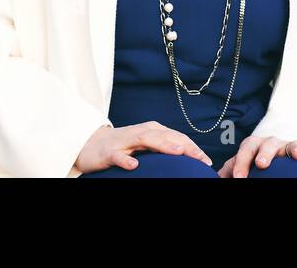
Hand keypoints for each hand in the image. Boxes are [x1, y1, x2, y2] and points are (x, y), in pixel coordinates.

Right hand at [75, 121, 214, 173]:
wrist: (90, 144)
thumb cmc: (123, 145)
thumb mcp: (145, 145)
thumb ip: (163, 149)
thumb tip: (188, 157)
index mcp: (151, 130)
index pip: (176, 137)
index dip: (192, 147)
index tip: (206, 160)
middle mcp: (140, 132)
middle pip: (166, 136)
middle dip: (185, 145)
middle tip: (200, 157)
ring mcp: (124, 141)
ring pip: (145, 140)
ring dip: (163, 145)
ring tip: (178, 152)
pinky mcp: (108, 152)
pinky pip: (118, 155)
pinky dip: (126, 159)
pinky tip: (134, 165)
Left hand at [216, 137, 296, 176]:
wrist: (273, 169)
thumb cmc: (255, 169)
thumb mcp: (243, 170)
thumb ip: (232, 171)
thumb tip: (216, 176)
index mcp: (256, 145)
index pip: (248, 148)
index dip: (242, 161)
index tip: (239, 178)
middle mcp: (274, 144)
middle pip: (270, 142)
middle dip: (265, 152)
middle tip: (261, 164)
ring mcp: (291, 148)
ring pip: (294, 143)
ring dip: (295, 149)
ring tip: (296, 157)